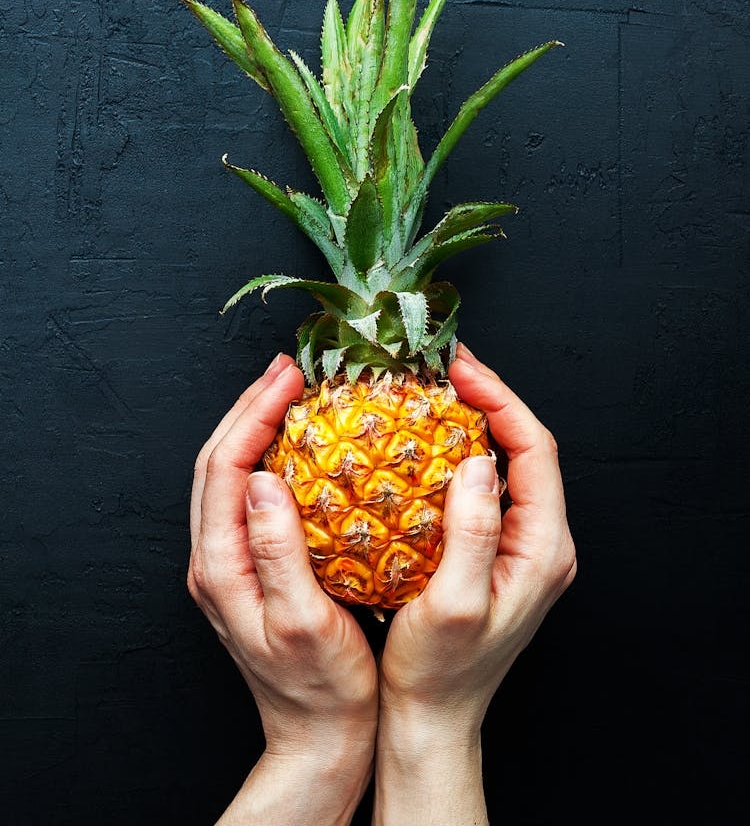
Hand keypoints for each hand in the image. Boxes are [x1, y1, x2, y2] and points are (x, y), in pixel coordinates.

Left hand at [188, 354, 377, 824]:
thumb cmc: (322, 689)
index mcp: (220, 566)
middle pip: (218, 460)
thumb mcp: (302, 622)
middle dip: (250, 406)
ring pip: (230, 473)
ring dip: (256, 426)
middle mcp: (214, 558)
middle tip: (290, 369)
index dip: (256, 414)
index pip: (225, 467)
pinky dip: (269, 455)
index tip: (292, 378)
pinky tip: (302, 445)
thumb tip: (262, 479)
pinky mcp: (250, 565)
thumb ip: (277, 551)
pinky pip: (248, 493)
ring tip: (292, 392)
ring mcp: (229, 562)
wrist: (319, 737)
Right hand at [374, 343, 575, 824]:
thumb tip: (475, 461)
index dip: (501, 402)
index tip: (460, 372)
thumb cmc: (439, 672)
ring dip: (476, 424)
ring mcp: (521, 549)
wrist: (431, 719)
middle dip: (490, 401)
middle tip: (446, 369)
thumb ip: (474, 532)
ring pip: (506, 464)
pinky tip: (425, 445)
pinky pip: (486, 488)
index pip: (535, 451)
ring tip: (437, 393)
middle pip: (526, 450)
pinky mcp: (497, 555)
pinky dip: (459, 455)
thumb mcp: (456, 604)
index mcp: (543, 549)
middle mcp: (542, 543)